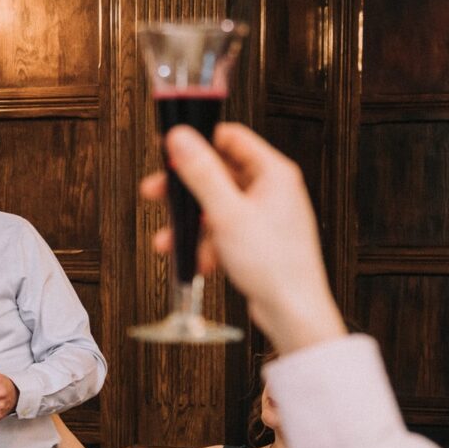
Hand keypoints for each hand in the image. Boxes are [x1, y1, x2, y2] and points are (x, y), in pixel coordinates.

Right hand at [141, 124, 344, 354]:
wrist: (293, 311)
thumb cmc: (273, 264)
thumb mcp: (227, 213)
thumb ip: (202, 173)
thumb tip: (181, 137)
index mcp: (273, 173)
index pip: (231, 139)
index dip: (198, 141)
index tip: (170, 149)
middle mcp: (272, 190)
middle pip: (218, 175)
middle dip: (185, 191)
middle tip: (155, 194)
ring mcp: (265, 216)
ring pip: (217, 208)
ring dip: (191, 224)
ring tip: (168, 241)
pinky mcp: (258, 240)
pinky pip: (225, 232)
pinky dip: (208, 244)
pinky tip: (200, 262)